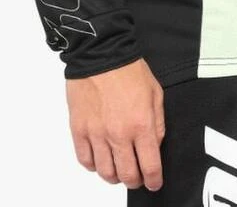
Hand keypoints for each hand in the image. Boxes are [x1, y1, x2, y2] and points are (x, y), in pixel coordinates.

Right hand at [66, 58, 164, 189]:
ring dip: (114, 176)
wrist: (101, 54)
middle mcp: (118, 134)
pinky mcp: (78, 130)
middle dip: (135, 181)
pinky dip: (94, 165)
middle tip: (137, 177)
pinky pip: (85, 160)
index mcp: (141, 124)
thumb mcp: (155, 93)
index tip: (154, 183)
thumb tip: (154, 146)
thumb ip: (158, 123)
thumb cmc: (130, 70)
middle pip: (127, 175)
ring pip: (105, 172)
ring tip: (118, 168)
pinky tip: (100, 158)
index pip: (150, 166)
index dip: (153, 180)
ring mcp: (96, 134)